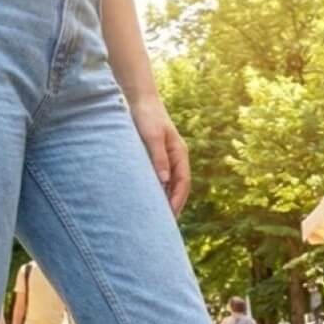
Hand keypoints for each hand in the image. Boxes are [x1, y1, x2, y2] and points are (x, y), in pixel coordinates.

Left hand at [129, 95, 190, 216]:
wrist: (140, 99)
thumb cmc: (147, 116)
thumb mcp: (153, 137)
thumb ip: (158, 158)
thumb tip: (164, 181)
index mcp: (179, 153)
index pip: (183, 183)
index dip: (178, 200)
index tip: (170, 215)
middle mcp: (176, 157)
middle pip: (179, 187)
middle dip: (175, 205)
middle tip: (166, 224)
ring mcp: (168, 157)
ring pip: (171, 184)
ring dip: (167, 200)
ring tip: (160, 217)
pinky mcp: (157, 157)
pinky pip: (161, 178)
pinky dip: (159, 191)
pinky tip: (151, 200)